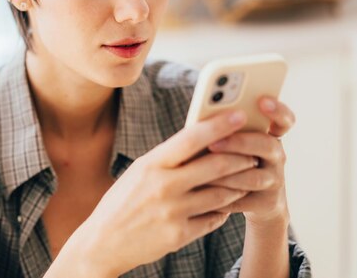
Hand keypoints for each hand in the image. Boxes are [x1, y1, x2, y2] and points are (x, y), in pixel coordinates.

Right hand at [69, 110, 255, 276]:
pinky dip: (223, 210)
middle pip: (215, 166)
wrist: (103, 242)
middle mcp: (163, 186)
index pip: (191, 138)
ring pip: (221, 194)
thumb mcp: (139, 172)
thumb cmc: (122, 201)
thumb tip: (201, 139)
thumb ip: (168, 158)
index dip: (219, 125)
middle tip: (253, 152)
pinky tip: (224, 205)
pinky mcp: (179, 235)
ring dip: (237, 185)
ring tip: (244, 178)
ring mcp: (172, 212)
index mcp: (151, 164)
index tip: (240, 115)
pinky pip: (214, 218)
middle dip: (240, 157)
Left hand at [206, 96, 295, 224]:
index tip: (262, 100)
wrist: (252, 201)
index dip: (277, 110)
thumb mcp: (231, 142)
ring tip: (203, 169)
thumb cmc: (231, 161)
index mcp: (269, 135)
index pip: (283, 120)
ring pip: (254, 176)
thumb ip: (224, 130)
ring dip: (227, 173)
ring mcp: (275, 180)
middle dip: (239, 143)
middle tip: (213, 143)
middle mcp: (277, 156)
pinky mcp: (267, 203)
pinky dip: (223, 195)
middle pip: (266, 145)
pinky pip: (245, 199)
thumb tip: (199, 121)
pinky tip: (204, 190)